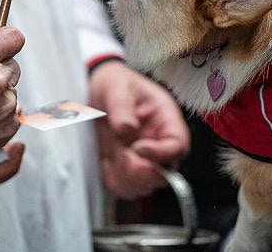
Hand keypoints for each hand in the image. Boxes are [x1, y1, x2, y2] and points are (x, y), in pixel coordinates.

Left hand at [89, 61, 189, 198]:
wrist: (93, 90)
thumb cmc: (114, 83)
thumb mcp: (116, 86)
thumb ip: (121, 106)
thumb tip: (127, 129)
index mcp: (165, 119)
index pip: (177, 145)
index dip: (161, 154)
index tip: (138, 149)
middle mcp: (159, 142)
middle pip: (166, 172)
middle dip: (143, 172)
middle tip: (122, 156)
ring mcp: (144, 159)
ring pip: (147, 185)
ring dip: (128, 179)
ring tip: (111, 157)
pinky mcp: (126, 168)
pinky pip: (127, 188)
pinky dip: (116, 183)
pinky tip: (106, 164)